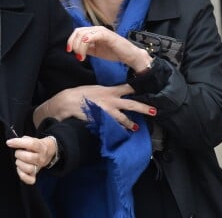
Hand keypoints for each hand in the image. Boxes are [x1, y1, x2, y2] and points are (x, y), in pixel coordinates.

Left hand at [6, 135, 56, 184]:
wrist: (48, 152)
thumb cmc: (37, 145)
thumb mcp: (33, 139)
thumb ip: (24, 140)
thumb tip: (12, 143)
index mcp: (41, 147)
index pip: (31, 144)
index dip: (18, 143)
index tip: (9, 142)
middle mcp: (41, 158)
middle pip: (29, 158)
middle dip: (19, 154)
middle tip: (17, 152)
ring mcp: (38, 167)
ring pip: (28, 169)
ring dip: (20, 164)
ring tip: (19, 160)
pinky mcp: (35, 175)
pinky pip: (30, 180)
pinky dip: (22, 175)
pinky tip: (19, 169)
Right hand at [34, 84, 156, 130]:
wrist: (67, 102)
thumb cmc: (79, 93)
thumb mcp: (95, 89)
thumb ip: (106, 92)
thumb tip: (114, 94)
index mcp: (109, 90)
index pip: (128, 87)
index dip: (139, 87)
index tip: (149, 87)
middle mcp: (111, 101)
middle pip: (131, 104)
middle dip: (143, 107)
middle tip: (154, 111)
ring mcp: (107, 112)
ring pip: (123, 118)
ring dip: (131, 123)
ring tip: (137, 127)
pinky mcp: (102, 121)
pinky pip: (112, 126)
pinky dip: (117, 130)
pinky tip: (121, 134)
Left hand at [66, 26, 152, 71]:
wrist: (129, 56)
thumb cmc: (114, 52)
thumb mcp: (96, 51)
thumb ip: (86, 49)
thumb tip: (74, 50)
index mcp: (93, 32)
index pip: (77, 32)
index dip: (70, 40)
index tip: (69, 51)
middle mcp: (96, 29)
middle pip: (78, 32)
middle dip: (73, 43)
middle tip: (76, 55)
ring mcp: (102, 31)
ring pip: (84, 34)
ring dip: (79, 46)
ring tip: (81, 56)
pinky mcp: (107, 35)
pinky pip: (94, 35)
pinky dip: (86, 41)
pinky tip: (85, 48)